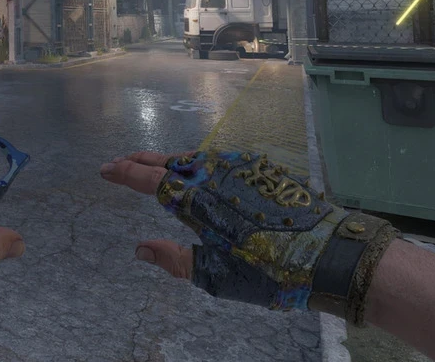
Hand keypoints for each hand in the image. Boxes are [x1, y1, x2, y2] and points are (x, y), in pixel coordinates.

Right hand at [101, 149, 397, 325]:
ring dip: (172, 162)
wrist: (330, 253)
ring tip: (157, 168)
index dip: (124, 173)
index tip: (104, 169)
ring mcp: (241, 168)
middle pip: (170, 161)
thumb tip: (140, 247)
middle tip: (122, 162)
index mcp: (196, 200)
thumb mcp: (214, 275)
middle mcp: (214, 175)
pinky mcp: (264, 171)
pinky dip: (200, 165)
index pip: (149, 180)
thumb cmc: (268, 271)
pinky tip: (201, 175)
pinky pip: (220, 162)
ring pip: (196, 159)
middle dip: (142, 161)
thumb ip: (173, 260)